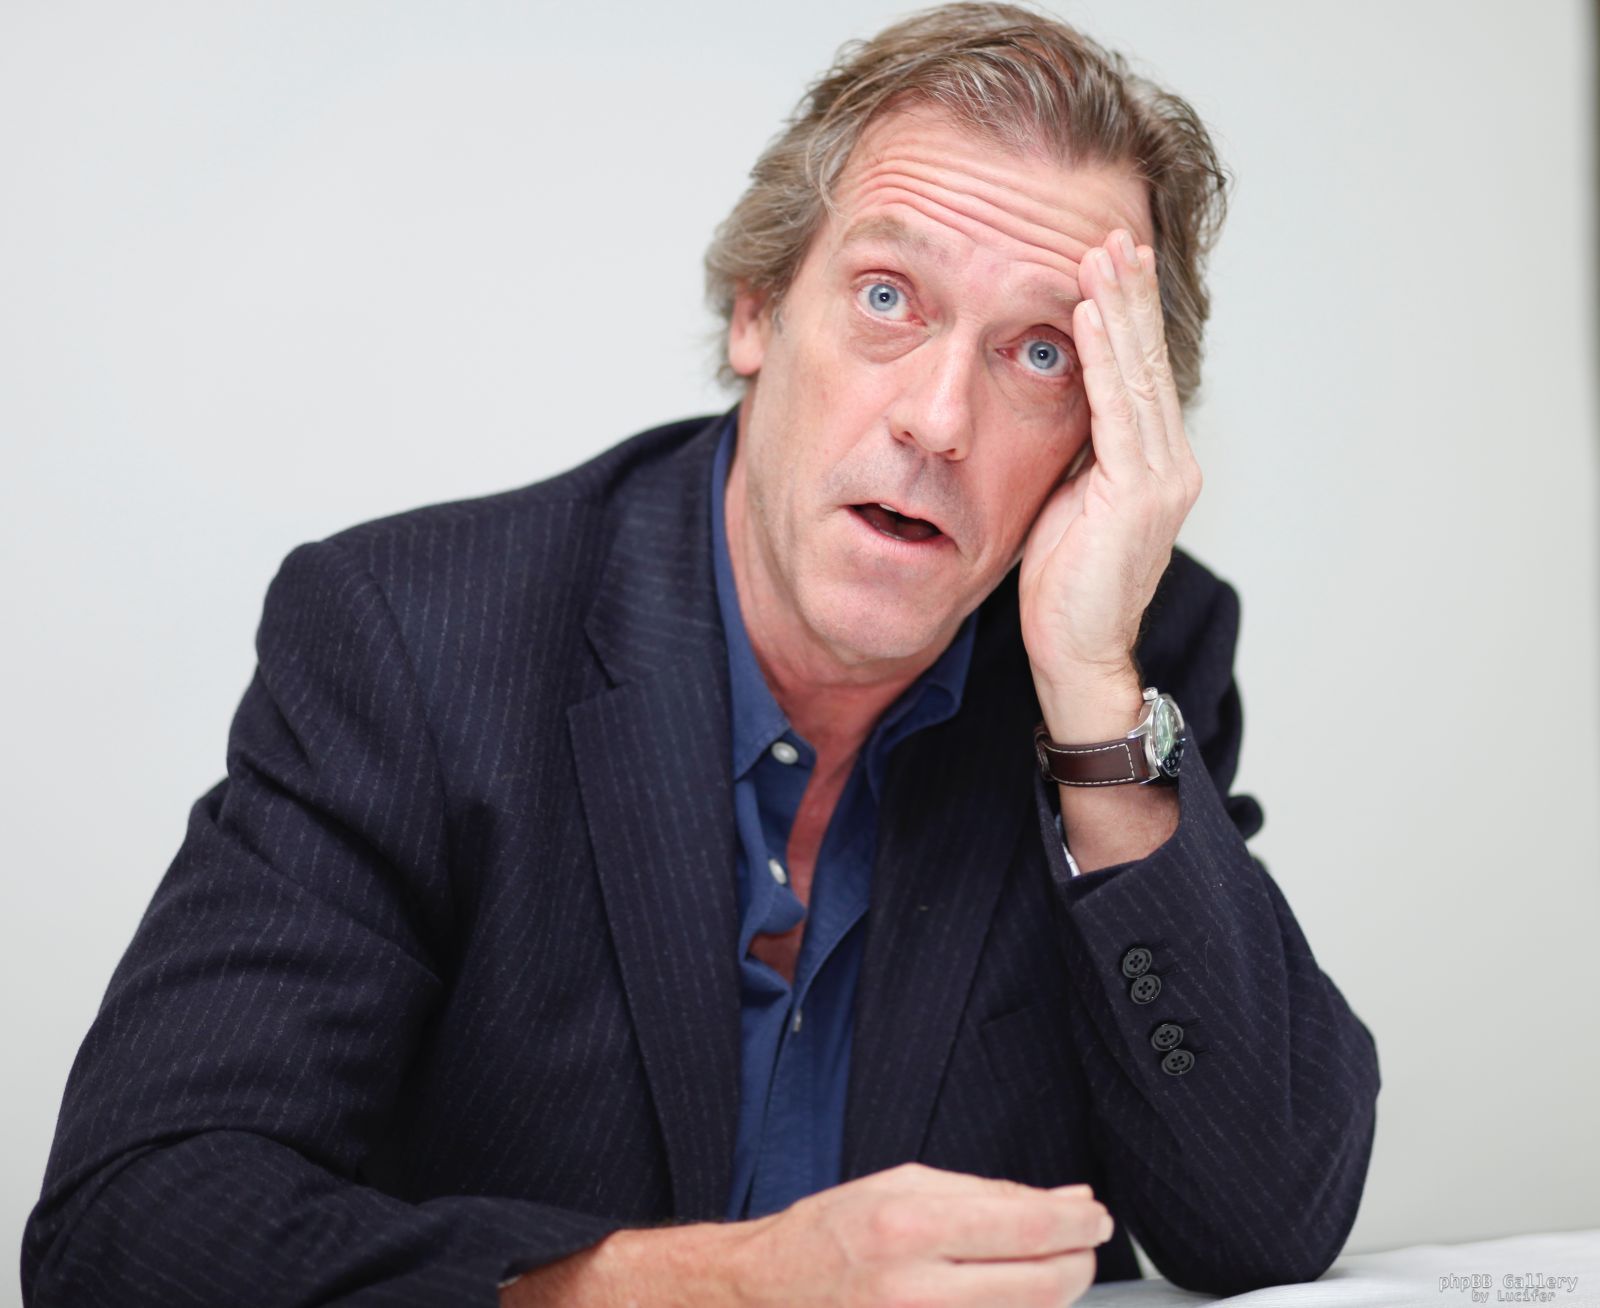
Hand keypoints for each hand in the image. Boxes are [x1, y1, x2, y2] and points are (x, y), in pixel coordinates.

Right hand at [730, 1162, 1110, 1306]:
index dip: (1078, 1223)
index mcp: (910, 1226)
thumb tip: (1067, 1202)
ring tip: (1046, 1266)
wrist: (771, 1290)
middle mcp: (915, 1290)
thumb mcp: (905, 1185)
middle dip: (1080, 1263)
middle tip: (1084, 1244)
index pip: (1028, 1226)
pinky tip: (1007, 1295)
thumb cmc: (834, 1232)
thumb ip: (991, 1194)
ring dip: (1052, 1293)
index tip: (1094, 1217)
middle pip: (1042, 1287)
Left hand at [1018, 228, 1201, 723]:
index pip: (1139, 374)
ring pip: (1136, 374)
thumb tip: (1057, 404)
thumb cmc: (1063, 588)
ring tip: (1102, 252)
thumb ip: (1075, 453)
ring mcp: (1160, 478)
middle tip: (1113, 232)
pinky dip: (1102, 357)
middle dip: (1129, 293)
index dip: (1127, 315)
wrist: (1076, 654)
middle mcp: (1168, 464)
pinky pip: (1117, 410)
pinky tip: (1088, 314)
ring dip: (1117, 308)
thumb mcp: (1065, 502)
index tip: (1110, 260)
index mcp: (1153, 464)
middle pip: (1147, 361)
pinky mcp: (1139, 494)